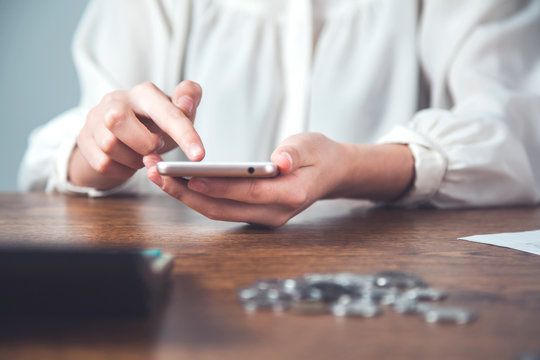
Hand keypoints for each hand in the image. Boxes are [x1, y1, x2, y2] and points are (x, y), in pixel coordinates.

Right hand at [69, 80, 203, 189]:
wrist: (124, 133)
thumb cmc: (156, 122)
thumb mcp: (178, 111)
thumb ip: (189, 99)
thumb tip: (186, 104)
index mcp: (145, 93)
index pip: (166, 112)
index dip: (185, 134)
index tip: (199, 156)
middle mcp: (116, 100)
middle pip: (117, 120)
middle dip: (142, 143)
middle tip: (155, 148)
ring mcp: (95, 118)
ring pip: (109, 145)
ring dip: (133, 159)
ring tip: (142, 155)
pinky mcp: (84, 139)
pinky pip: (102, 163)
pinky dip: (121, 169)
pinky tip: (128, 162)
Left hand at [143, 133, 414, 226]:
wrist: (332, 173)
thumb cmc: (321, 155)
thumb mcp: (312, 145)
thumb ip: (296, 153)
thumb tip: (280, 160)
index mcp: (291, 194)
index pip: (248, 192)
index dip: (218, 187)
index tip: (189, 178)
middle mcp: (275, 212)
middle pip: (224, 208)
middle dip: (187, 194)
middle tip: (156, 175)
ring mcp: (264, 217)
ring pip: (218, 211)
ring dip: (185, 197)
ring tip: (157, 176)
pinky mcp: (254, 213)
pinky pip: (221, 209)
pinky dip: (197, 197)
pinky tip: (177, 182)